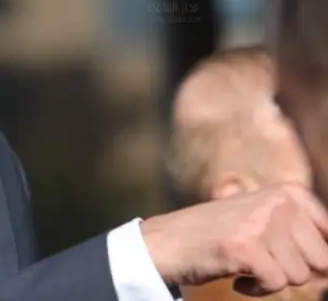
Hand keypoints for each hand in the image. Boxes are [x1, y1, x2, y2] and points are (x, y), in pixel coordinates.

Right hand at [141, 183, 327, 294]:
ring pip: (300, 276)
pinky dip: (256, 289)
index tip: (284, 256)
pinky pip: (276, 284)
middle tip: (261, 261)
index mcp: (290, 192)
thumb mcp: (265, 219)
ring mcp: (262, 223)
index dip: (312, 257)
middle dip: (293, 270)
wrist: (168, 241)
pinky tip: (236, 277)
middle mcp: (279, 202)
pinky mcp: (246, 247)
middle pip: (321, 261)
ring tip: (245, 264)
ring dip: (272, 279)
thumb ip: (302, 232)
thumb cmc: (220, 235)